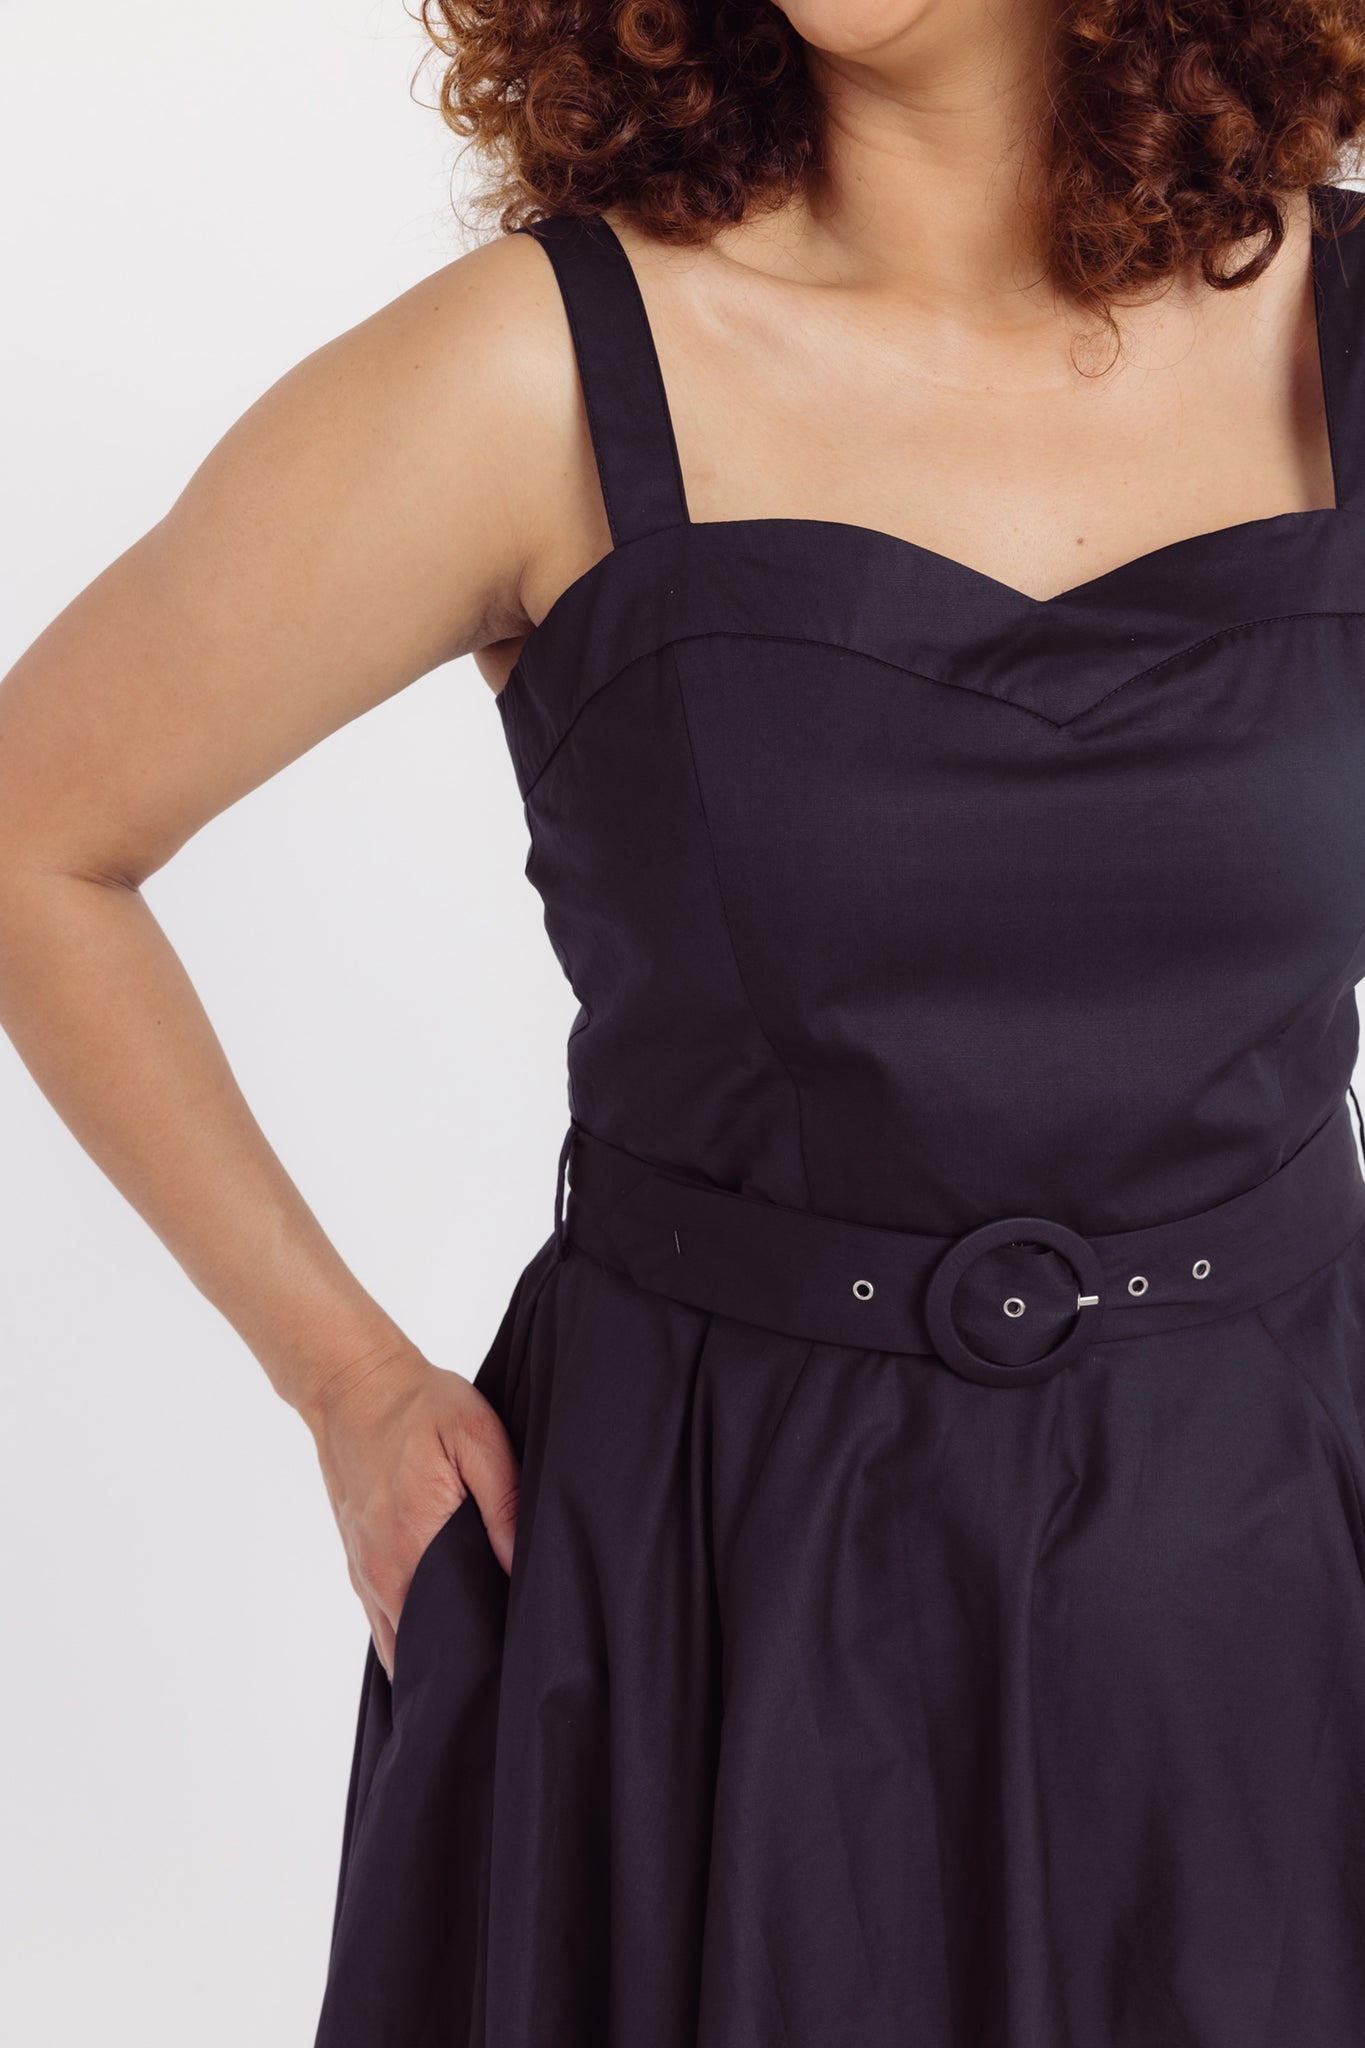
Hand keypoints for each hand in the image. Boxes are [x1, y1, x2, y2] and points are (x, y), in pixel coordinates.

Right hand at [303, 1343, 519, 1680]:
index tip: (516, 1649)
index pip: (451, 1630)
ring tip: (476, 1653)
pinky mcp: (356, 1561)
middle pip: (424, 1647)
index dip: (485, 1648)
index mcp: (415, 1543)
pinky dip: (408, 1634)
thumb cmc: (419, 1406)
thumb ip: (503, 1502)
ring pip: (397, 1643)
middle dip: (462, 1659)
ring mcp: (364, 1570)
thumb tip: (520, 1565)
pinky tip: (442, 1632)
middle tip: (504, 1657)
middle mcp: (382, 1569)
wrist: (352, 1385)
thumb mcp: (476, 1437)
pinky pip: (380, 1621)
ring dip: (432, 1653)